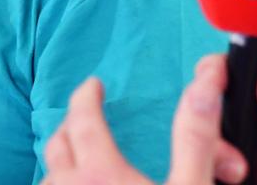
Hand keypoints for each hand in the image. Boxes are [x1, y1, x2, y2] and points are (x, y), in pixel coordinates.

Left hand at [42, 55, 248, 183]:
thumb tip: (207, 82)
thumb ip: (196, 138)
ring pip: (50, 178)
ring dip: (62, 166)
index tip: (93, 84)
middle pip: (57, 146)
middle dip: (71, 128)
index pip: (82, 119)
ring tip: (78, 164)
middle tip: (84, 120)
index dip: (87, 97)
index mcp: (99, 174)